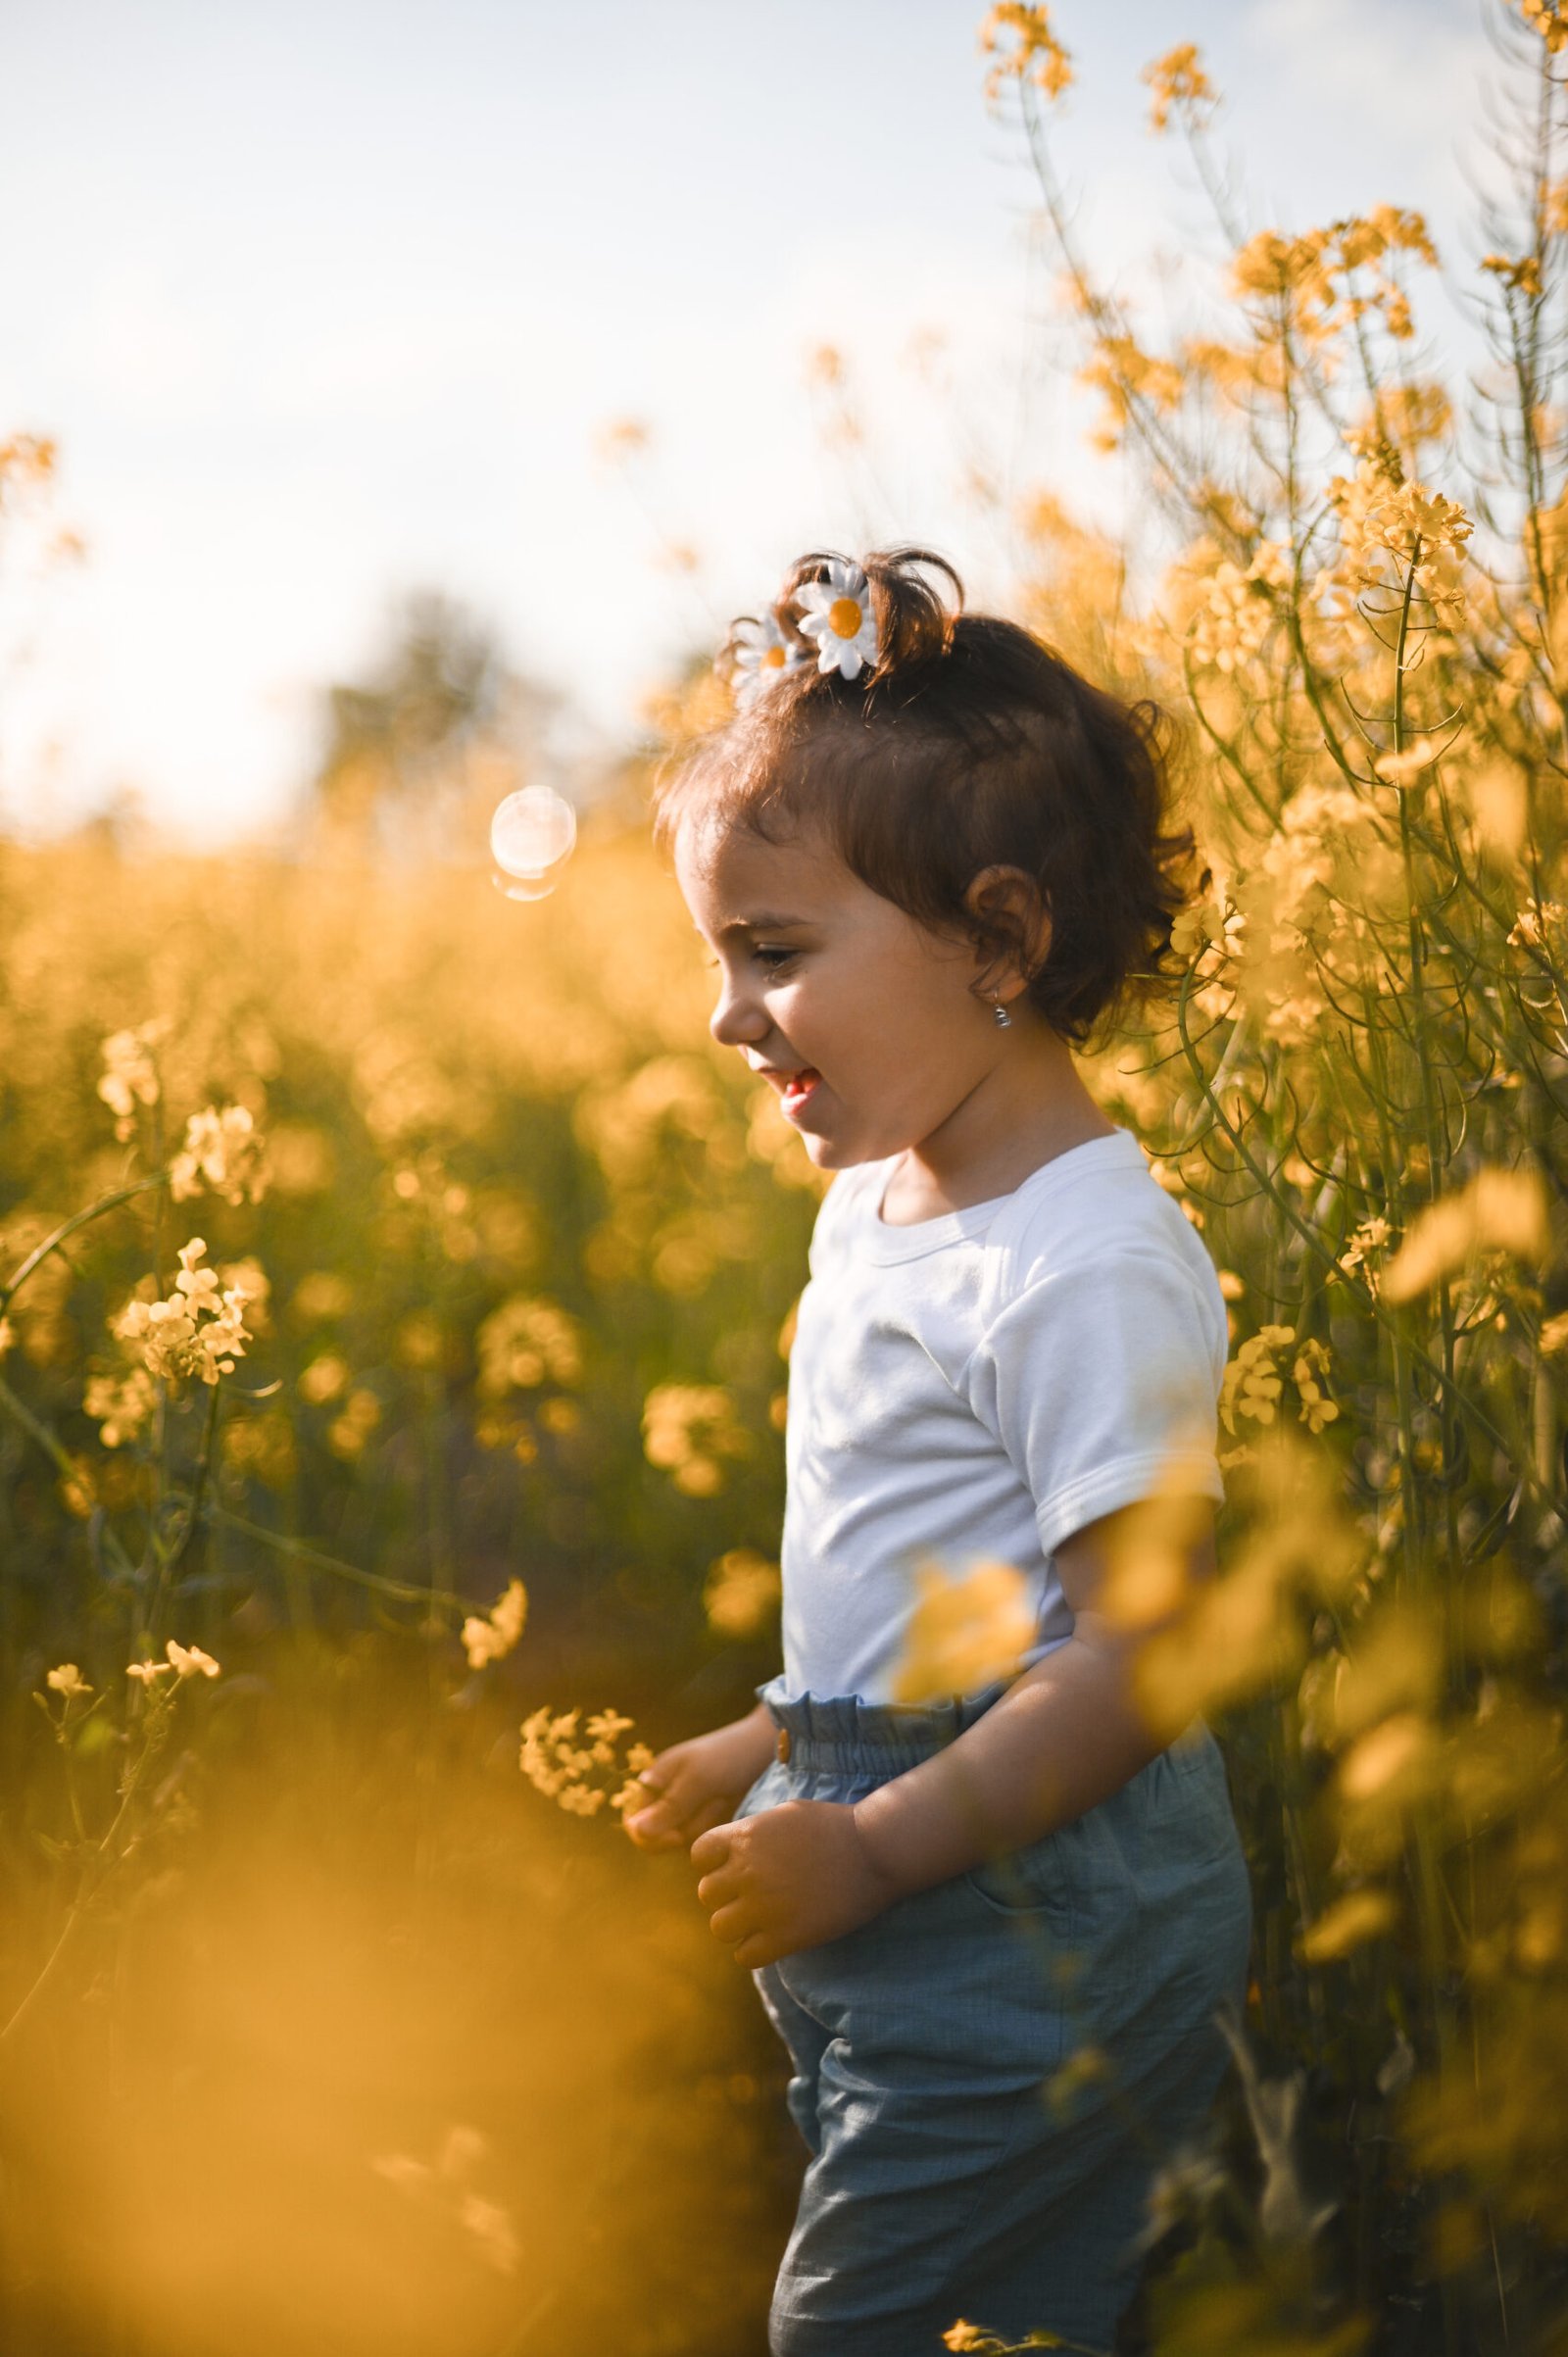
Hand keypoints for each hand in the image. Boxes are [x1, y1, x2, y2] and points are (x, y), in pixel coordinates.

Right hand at [622, 1713, 772, 1853]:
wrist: (764, 1750)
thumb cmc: (728, 1756)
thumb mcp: (698, 1780)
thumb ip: (669, 1807)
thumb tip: (635, 1831)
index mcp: (654, 1782)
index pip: (635, 1825)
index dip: (650, 1837)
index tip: (676, 1837)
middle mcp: (666, 1797)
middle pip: (661, 1837)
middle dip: (685, 1827)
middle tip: (712, 1803)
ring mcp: (687, 1809)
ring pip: (683, 1839)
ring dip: (704, 1824)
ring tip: (722, 1798)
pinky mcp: (706, 1818)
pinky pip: (702, 1836)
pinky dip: (714, 1826)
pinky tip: (727, 1805)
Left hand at [691, 1799, 903, 1968]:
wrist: (874, 1849)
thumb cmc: (834, 1827)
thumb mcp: (785, 1815)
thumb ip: (752, 1832)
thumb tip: (730, 1849)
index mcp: (745, 1836)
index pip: (699, 1855)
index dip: (713, 1862)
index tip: (734, 1866)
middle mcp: (747, 1871)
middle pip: (706, 1894)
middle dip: (726, 1895)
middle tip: (751, 1895)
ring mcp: (764, 1906)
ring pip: (720, 1927)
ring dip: (737, 1925)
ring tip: (760, 1920)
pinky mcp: (785, 1936)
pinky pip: (745, 1956)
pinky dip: (755, 1951)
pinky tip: (774, 1939)